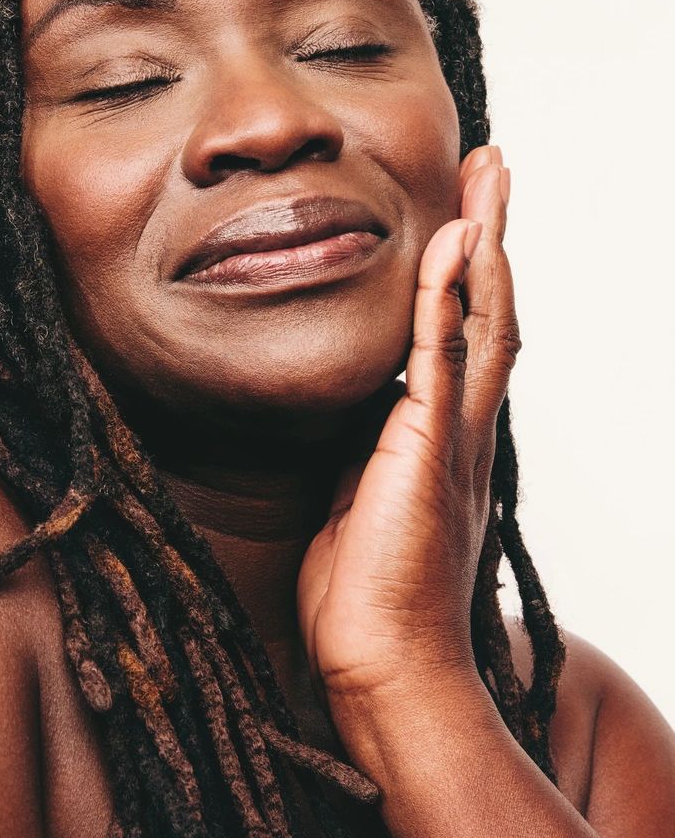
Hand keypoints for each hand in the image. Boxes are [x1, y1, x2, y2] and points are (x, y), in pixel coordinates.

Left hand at [296, 144, 515, 700]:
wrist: (383, 668)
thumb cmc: (364, 602)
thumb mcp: (356, 505)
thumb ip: (360, 457)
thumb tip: (343, 425)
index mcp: (440, 443)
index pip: (460, 340)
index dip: (465, 277)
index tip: (459, 220)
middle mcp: (460, 432)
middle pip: (490, 313)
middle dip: (491, 237)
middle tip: (493, 169)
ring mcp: (451, 439)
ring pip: (483, 321)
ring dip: (485, 244)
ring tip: (488, 177)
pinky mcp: (427, 451)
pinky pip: (441, 359)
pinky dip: (450, 297)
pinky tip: (452, 244)